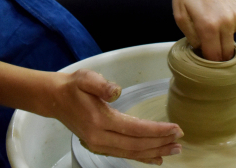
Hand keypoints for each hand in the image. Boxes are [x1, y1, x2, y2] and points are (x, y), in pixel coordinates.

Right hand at [51, 69, 182, 164]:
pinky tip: (156, 157)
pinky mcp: (100, 146)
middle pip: (136, 145)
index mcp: (99, 120)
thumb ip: (101, 84)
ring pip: (132, 153)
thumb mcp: (85, 78)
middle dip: (160, 143)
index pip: (134, 129)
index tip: (175, 128)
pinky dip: (142, 157)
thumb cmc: (73, 86)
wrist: (55, 99)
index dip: (156, 130)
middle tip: (180, 141)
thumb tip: (116, 91)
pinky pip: (125, 154)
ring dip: (154, 152)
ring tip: (174, 150)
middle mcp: (100, 137)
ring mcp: (99, 145)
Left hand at [172, 0, 235, 60]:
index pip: (212, 56)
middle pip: (225, 54)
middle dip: (216, 58)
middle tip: (205, 52)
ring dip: (225, 49)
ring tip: (217, 46)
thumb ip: (191, 38)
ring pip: (233, 45)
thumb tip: (202, 50)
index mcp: (208, 27)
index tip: (199, 58)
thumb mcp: (180, 17)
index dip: (205, 61)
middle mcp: (225, 24)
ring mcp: (235, 18)